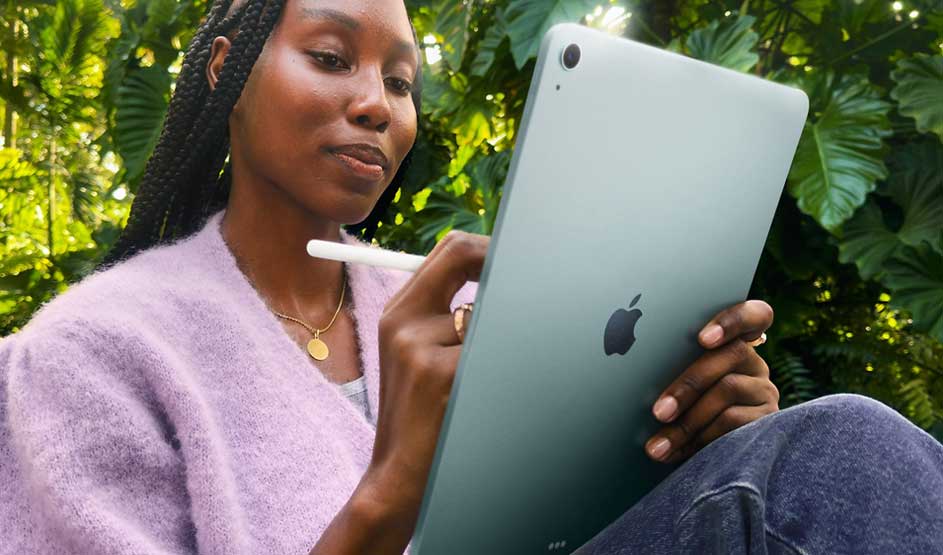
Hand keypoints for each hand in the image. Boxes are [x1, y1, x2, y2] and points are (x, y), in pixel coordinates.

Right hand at [354, 230, 488, 548]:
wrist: (397, 477)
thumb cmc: (418, 415)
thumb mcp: (414, 356)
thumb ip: (445, 312)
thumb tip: (501, 274)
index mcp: (399, 313)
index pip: (449, 250)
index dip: (488, 248)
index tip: (516, 258)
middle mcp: (404, 322)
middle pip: (464, 258)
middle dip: (503, 268)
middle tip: (532, 287)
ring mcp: (419, 347)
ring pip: (489, 313)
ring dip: (501, 338)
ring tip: (487, 375)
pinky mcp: (441, 374)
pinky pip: (493, 350)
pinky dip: (503, 368)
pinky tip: (487, 395)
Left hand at [645, 300, 778, 463]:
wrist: (702, 458)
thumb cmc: (676, 407)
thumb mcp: (673, 381)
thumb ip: (668, 364)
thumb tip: (630, 362)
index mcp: (730, 341)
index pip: (753, 315)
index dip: (733, 320)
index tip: (703, 339)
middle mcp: (753, 361)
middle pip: (731, 353)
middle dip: (688, 384)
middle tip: (658, 412)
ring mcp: (763, 389)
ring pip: (728, 389)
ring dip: (688, 420)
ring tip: (659, 445)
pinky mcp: (768, 420)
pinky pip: (736, 422)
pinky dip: (703, 438)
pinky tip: (679, 453)